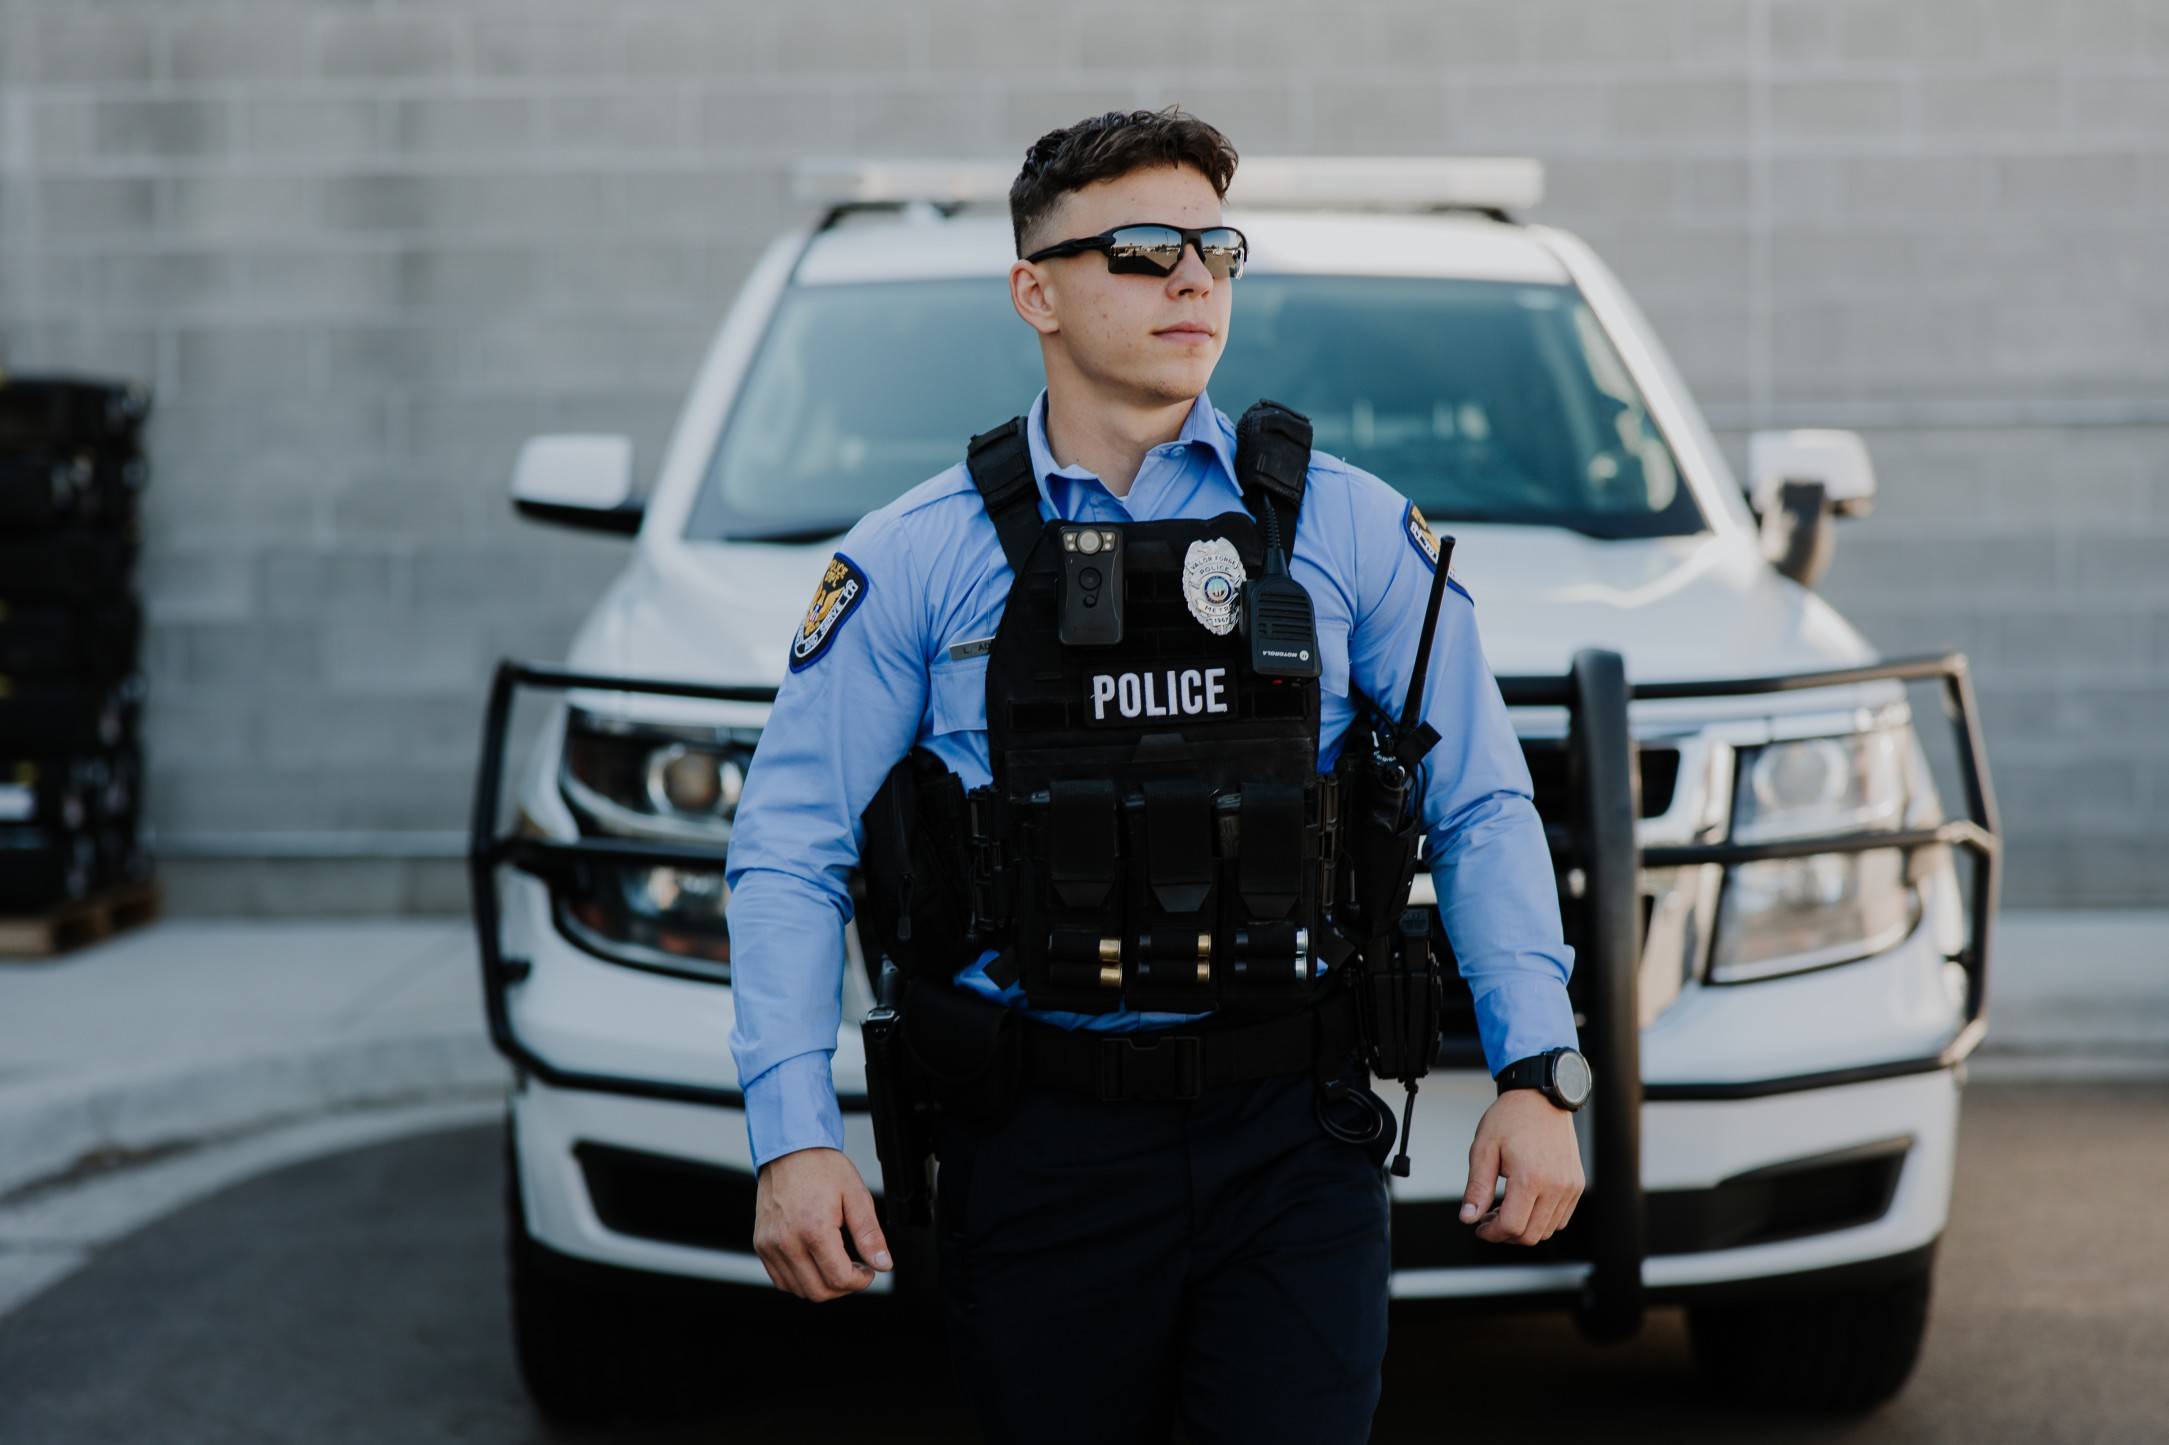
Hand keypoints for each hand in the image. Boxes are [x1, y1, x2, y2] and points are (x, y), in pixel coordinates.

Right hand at [752, 1146, 892, 1300]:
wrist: (789, 1149)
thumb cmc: (821, 1167)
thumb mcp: (856, 1195)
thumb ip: (870, 1234)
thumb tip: (882, 1263)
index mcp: (813, 1229)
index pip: (839, 1279)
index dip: (861, 1282)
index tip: (868, 1270)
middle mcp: (787, 1241)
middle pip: (819, 1292)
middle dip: (843, 1287)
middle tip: (855, 1269)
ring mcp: (770, 1245)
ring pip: (798, 1290)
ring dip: (822, 1286)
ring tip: (835, 1264)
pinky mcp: (761, 1245)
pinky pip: (780, 1279)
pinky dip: (800, 1280)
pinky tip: (814, 1263)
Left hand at [1458, 1089, 1584, 1245]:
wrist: (1541, 1097)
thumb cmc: (1510, 1119)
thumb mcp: (1484, 1149)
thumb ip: (1477, 1188)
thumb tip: (1468, 1218)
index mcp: (1530, 1178)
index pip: (1511, 1226)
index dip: (1491, 1233)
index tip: (1479, 1227)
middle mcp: (1555, 1186)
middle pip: (1530, 1235)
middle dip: (1505, 1234)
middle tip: (1489, 1218)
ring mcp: (1569, 1187)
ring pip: (1547, 1231)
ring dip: (1524, 1229)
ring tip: (1506, 1209)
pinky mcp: (1576, 1184)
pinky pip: (1561, 1219)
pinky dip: (1542, 1220)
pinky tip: (1525, 1203)